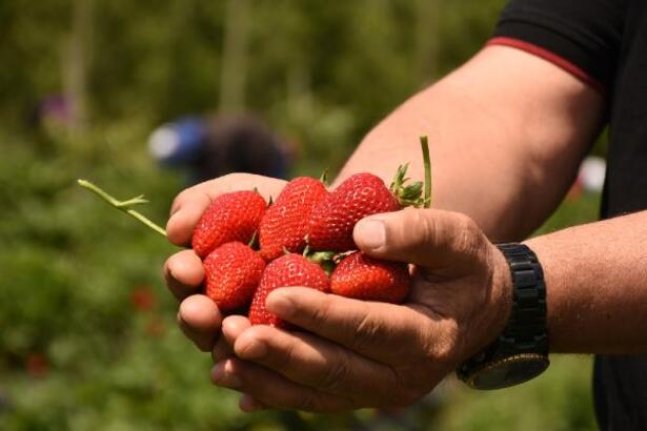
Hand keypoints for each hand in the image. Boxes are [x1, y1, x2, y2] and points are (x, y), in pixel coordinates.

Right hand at [163, 173, 286, 349]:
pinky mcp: (293, 348)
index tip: (189, 269)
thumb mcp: (239, 193)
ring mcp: (258, 332)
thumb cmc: (283, 206)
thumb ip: (200, 203)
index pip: (184, 280)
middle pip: (200, 323)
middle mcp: (226, 308)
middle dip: (195, 317)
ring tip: (234, 332)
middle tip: (201, 311)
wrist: (340, 221)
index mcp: (209, 274)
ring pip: (234, 348)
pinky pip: (275, 364)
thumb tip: (172, 231)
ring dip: (228, 343)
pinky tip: (271, 350)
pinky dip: (267, 360)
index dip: (180, 275)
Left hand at [210, 208, 511, 411]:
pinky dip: (274, 388)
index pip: (367, 328)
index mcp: (426, 339)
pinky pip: (313, 395)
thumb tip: (363, 234)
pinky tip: (236, 378)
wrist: (476, 306)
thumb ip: (416, 232)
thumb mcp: (455, 237)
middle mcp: (401, 378)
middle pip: (333, 369)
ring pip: (316, 391)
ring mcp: (379, 391)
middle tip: (233, 333)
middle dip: (281, 352)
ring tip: (222, 356)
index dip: (322, 314)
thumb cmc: (464, 265)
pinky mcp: (360, 391)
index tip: (277, 294)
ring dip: (267, 375)